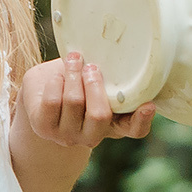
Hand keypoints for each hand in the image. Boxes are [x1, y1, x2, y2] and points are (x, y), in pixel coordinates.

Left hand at [19, 51, 156, 147]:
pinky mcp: (44, 128)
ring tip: (74, 60)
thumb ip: (111, 77)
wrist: (44, 92)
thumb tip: (122, 56)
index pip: (135, 130)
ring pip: (74, 102)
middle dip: (94, 83)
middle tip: (92, 66)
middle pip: (99, 115)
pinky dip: (56, 82)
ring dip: (74, 74)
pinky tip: (58, 76)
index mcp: (114, 125)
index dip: (143, 119)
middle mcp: (92, 136)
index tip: (148, 104)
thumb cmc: (78, 82)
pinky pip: (53, 101)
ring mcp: (67, 136)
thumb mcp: (98, 80)